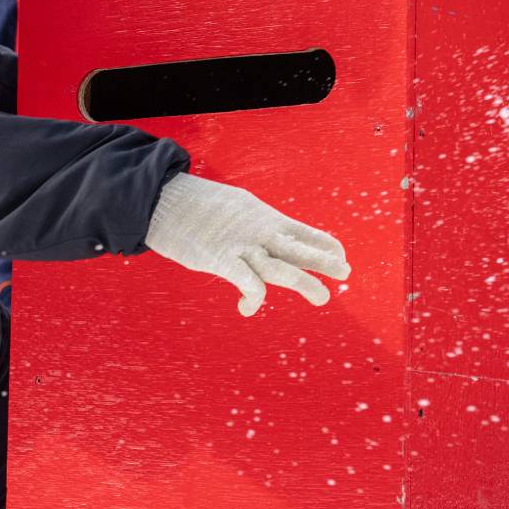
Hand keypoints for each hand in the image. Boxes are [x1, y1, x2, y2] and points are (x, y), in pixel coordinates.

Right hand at [143, 173, 350, 314]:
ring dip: (305, 284)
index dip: (324, 244)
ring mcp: (241, 247)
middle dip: (325, 262)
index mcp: (263, 218)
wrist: (163, 199)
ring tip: (323, 298)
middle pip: (300, 249)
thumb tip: (260, 235)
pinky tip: (247, 309)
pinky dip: (254, 298)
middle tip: (345, 273)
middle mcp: (258, 232)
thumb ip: (250, 224)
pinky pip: (247, 283)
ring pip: (282, 268)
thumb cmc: (194, 204)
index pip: (303, 231)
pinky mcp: (220, 260)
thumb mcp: (232, 207)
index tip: (341, 255)